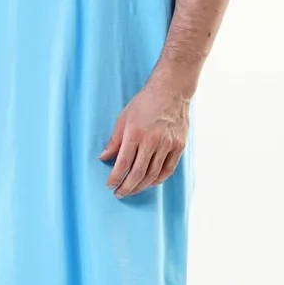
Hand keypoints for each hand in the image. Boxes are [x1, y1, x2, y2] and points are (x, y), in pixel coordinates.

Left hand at [100, 81, 189, 197]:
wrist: (171, 91)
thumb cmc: (145, 102)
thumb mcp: (124, 117)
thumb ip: (114, 140)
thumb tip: (104, 157)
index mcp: (135, 133)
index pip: (123, 163)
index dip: (116, 177)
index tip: (110, 185)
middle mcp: (152, 141)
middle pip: (138, 173)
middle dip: (127, 187)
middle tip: (119, 193)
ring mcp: (167, 144)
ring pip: (153, 174)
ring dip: (141, 186)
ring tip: (132, 191)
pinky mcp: (179, 146)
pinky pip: (168, 169)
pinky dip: (158, 180)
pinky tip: (149, 183)